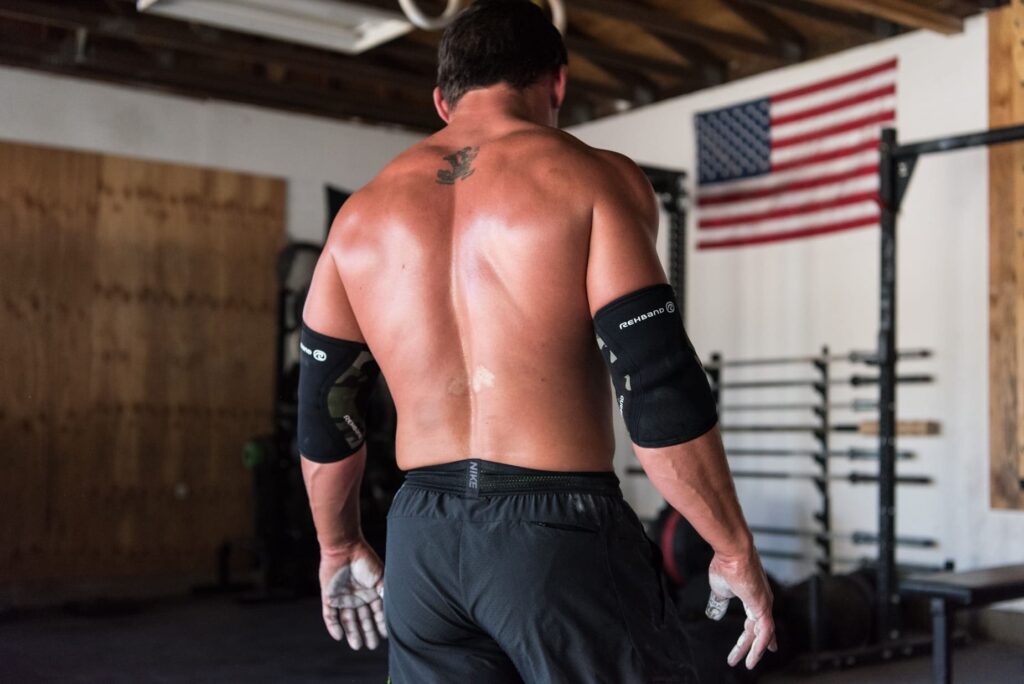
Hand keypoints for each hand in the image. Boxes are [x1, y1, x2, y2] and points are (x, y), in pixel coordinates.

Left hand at [318, 541, 386, 649]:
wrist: (344, 548)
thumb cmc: (364, 561)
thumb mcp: (380, 577)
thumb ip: (385, 593)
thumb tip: (393, 611)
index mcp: (370, 592)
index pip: (376, 612)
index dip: (380, 624)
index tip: (385, 635)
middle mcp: (357, 597)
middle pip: (362, 619)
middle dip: (367, 632)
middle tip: (372, 646)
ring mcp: (342, 598)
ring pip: (347, 620)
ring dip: (352, 633)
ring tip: (357, 646)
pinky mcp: (329, 597)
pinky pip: (330, 615)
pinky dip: (333, 626)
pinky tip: (339, 636)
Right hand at [706, 550, 776, 669]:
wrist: (732, 552)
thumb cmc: (726, 564)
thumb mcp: (719, 589)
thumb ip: (719, 603)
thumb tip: (714, 614)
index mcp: (752, 596)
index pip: (756, 620)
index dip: (756, 634)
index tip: (757, 646)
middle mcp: (762, 601)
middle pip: (759, 630)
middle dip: (753, 646)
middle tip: (749, 661)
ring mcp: (764, 604)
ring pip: (763, 634)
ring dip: (754, 650)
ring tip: (748, 664)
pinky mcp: (763, 607)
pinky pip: (764, 633)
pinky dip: (759, 647)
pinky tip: (752, 657)